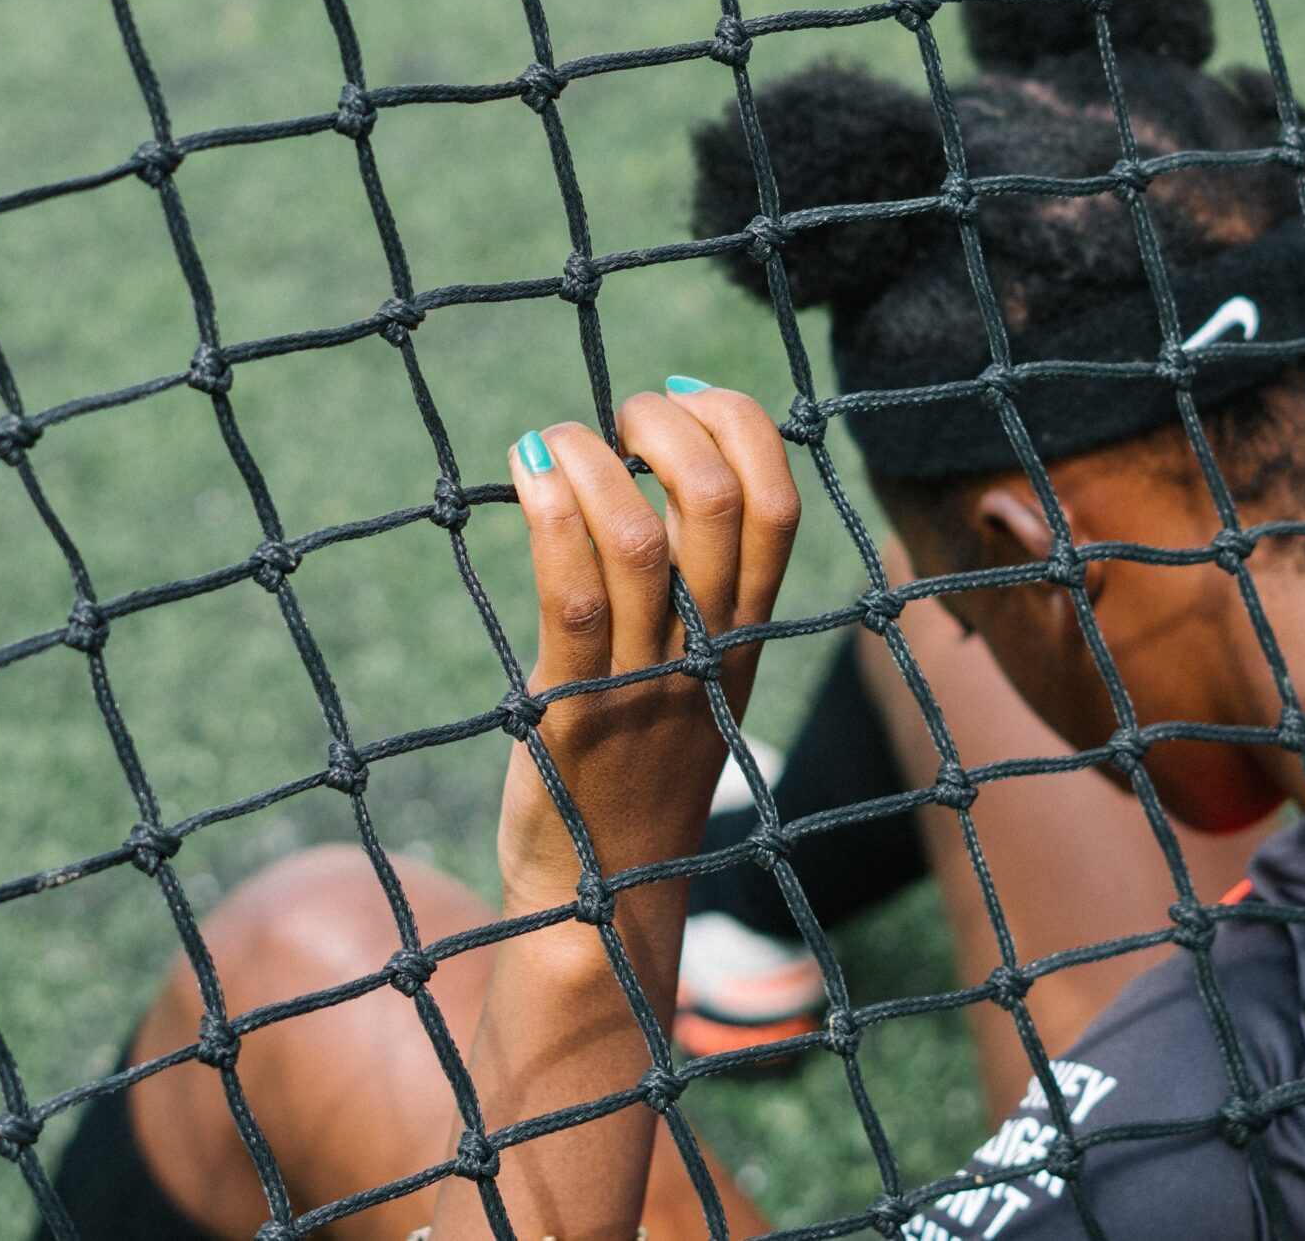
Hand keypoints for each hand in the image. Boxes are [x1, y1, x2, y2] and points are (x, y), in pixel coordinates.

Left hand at [498, 384, 800, 916]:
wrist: (605, 902)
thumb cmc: (638, 772)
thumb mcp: (694, 676)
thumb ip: (694, 592)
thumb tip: (664, 476)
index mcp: (744, 633)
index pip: (780, 502)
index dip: (740, 424)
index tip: (677, 401)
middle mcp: (707, 650)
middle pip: (722, 502)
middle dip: (667, 427)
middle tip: (614, 424)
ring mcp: (643, 683)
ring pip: (641, 537)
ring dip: (591, 460)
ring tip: (551, 441)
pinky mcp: (574, 713)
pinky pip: (572, 598)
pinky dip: (549, 517)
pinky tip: (524, 476)